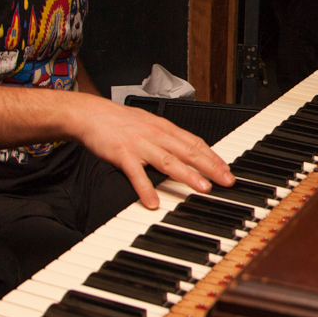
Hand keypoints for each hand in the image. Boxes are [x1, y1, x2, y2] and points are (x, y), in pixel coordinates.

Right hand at [71, 99, 233, 208]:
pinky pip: (136, 174)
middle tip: (226, 180)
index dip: (213, 157)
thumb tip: (187, 149)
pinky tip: (153, 202)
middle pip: (189, 151)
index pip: (195, 142)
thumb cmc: (120, 120)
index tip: (227, 170)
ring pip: (169, 161)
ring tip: (203, 188)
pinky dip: (145, 189)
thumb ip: (168, 137)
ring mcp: (140, 145)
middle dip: (211, 167)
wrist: (91, 113)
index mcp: (164, 128)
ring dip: (188, 175)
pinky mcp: (122, 154)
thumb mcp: (149, 123)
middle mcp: (156, 135)